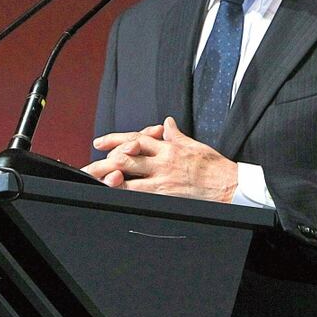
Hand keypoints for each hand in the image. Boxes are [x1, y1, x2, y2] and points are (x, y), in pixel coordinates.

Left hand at [81, 117, 237, 202]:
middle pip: (127, 157)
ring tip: (93, 179)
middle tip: (87, 166)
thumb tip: (166, 123)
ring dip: (109, 178)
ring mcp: (163, 177)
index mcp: (168, 146)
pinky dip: (125, 192)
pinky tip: (112, 193)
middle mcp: (162, 159)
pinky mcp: (166, 193)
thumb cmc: (213, 166)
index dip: (115, 139)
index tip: (99, 142)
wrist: (229, 184)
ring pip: (130, 175)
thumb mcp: (194, 144)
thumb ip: (176, 135)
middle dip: (104, 161)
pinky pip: (141, 193)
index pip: (136, 138)